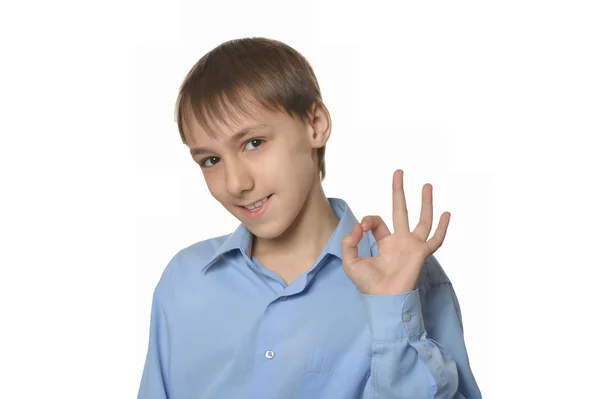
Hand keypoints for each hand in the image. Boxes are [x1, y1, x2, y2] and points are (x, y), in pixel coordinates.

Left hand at [341, 169, 450, 294]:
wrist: (383, 299)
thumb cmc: (368, 284)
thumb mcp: (350, 260)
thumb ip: (349, 241)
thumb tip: (358, 226)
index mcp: (384, 242)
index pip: (377, 222)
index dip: (367, 220)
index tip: (361, 228)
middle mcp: (400, 241)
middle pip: (400, 210)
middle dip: (399, 192)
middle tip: (398, 172)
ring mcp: (412, 246)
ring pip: (422, 220)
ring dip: (424, 202)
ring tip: (426, 185)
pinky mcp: (421, 253)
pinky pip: (435, 239)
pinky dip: (442, 228)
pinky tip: (446, 213)